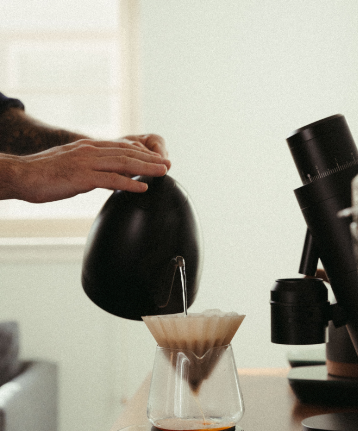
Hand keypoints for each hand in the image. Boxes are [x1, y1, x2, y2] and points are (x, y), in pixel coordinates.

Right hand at [1, 138, 170, 202]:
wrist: (21, 175)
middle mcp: (90, 151)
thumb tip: (109, 178)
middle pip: (127, 153)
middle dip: (150, 159)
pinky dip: (128, 183)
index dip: (142, 153)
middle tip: (168, 164)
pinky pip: (109, 179)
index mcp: (89, 147)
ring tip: (163, 172)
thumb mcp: (73, 166)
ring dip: (146, 168)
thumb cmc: (45, 174)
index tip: (157, 158)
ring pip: (123, 163)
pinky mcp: (81, 177)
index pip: (121, 147)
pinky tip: (142, 187)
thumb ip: (92, 169)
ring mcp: (86, 163)